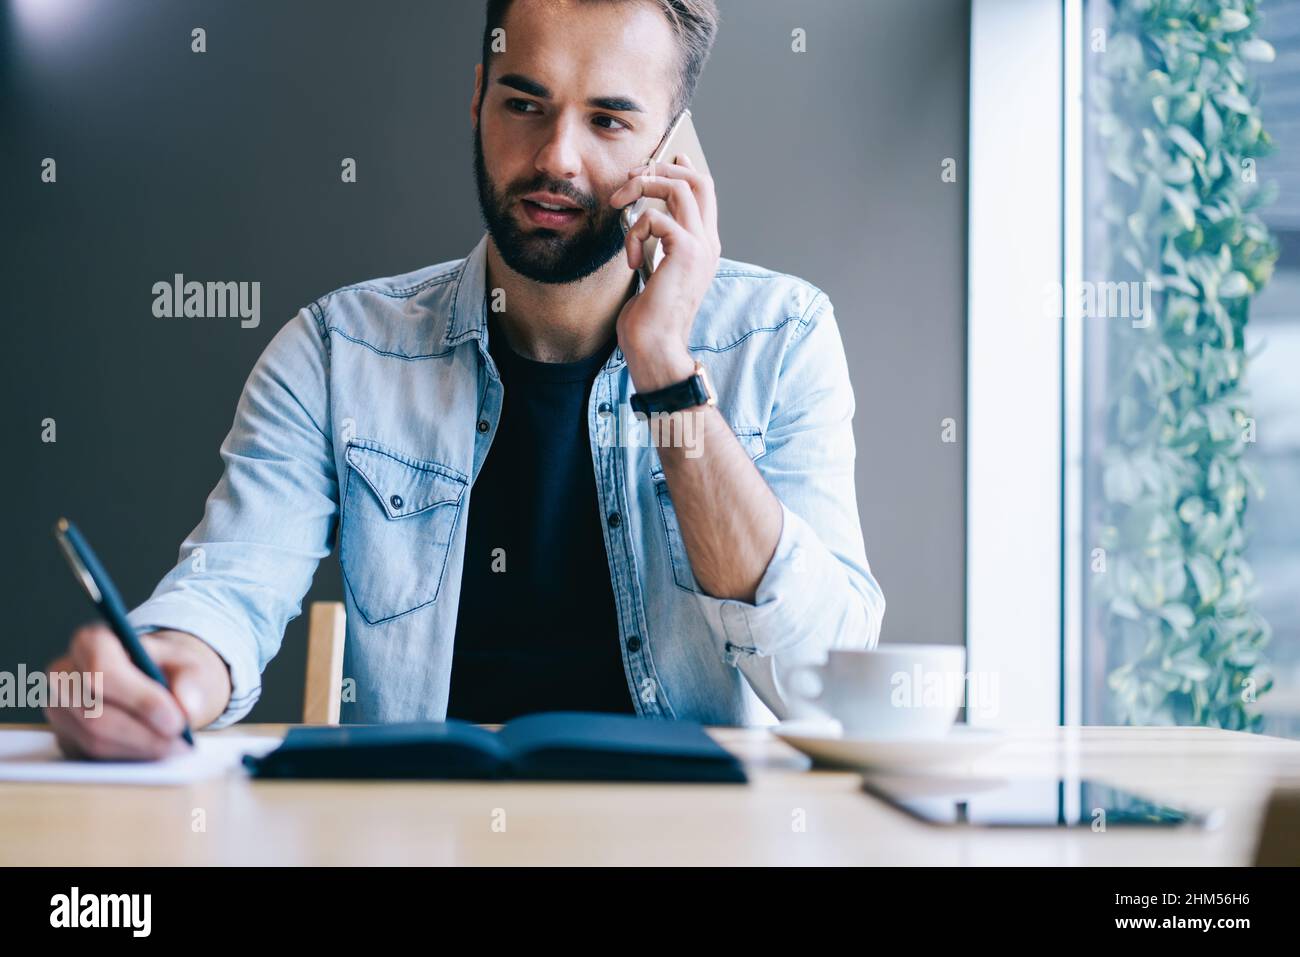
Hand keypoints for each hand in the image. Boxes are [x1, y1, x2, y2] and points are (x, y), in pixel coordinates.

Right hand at [43, 625, 232, 759]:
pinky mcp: (65, 737)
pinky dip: (129, 757)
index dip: (140, 699)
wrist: (158, 682)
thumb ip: (192, 681)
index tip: (176, 719)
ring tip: (175, 747)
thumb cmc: (169, 669)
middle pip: (95, 713)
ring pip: (94, 739)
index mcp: (91, 643)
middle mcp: (65, 675)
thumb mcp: (189, 665)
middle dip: (143, 733)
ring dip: (139, 748)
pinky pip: (93, 756)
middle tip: (181, 740)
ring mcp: (59, 709)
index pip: (102, 670)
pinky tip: (155, 750)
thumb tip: (187, 707)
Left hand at [610, 153, 721, 390]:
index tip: (664, 159)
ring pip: (679, 188)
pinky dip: (634, 232)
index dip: (684, 169)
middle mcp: (708, 242)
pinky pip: (656, 218)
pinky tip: (630, 259)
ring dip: (643, 188)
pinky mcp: (686, 252)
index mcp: (704, 247)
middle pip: (698, 180)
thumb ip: (656, 245)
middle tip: (632, 178)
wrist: (655, 346)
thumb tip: (644, 220)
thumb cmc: (649, 318)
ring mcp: (701, 246)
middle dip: (662, 170)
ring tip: (620, 205)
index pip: (704, 193)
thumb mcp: (653, 272)